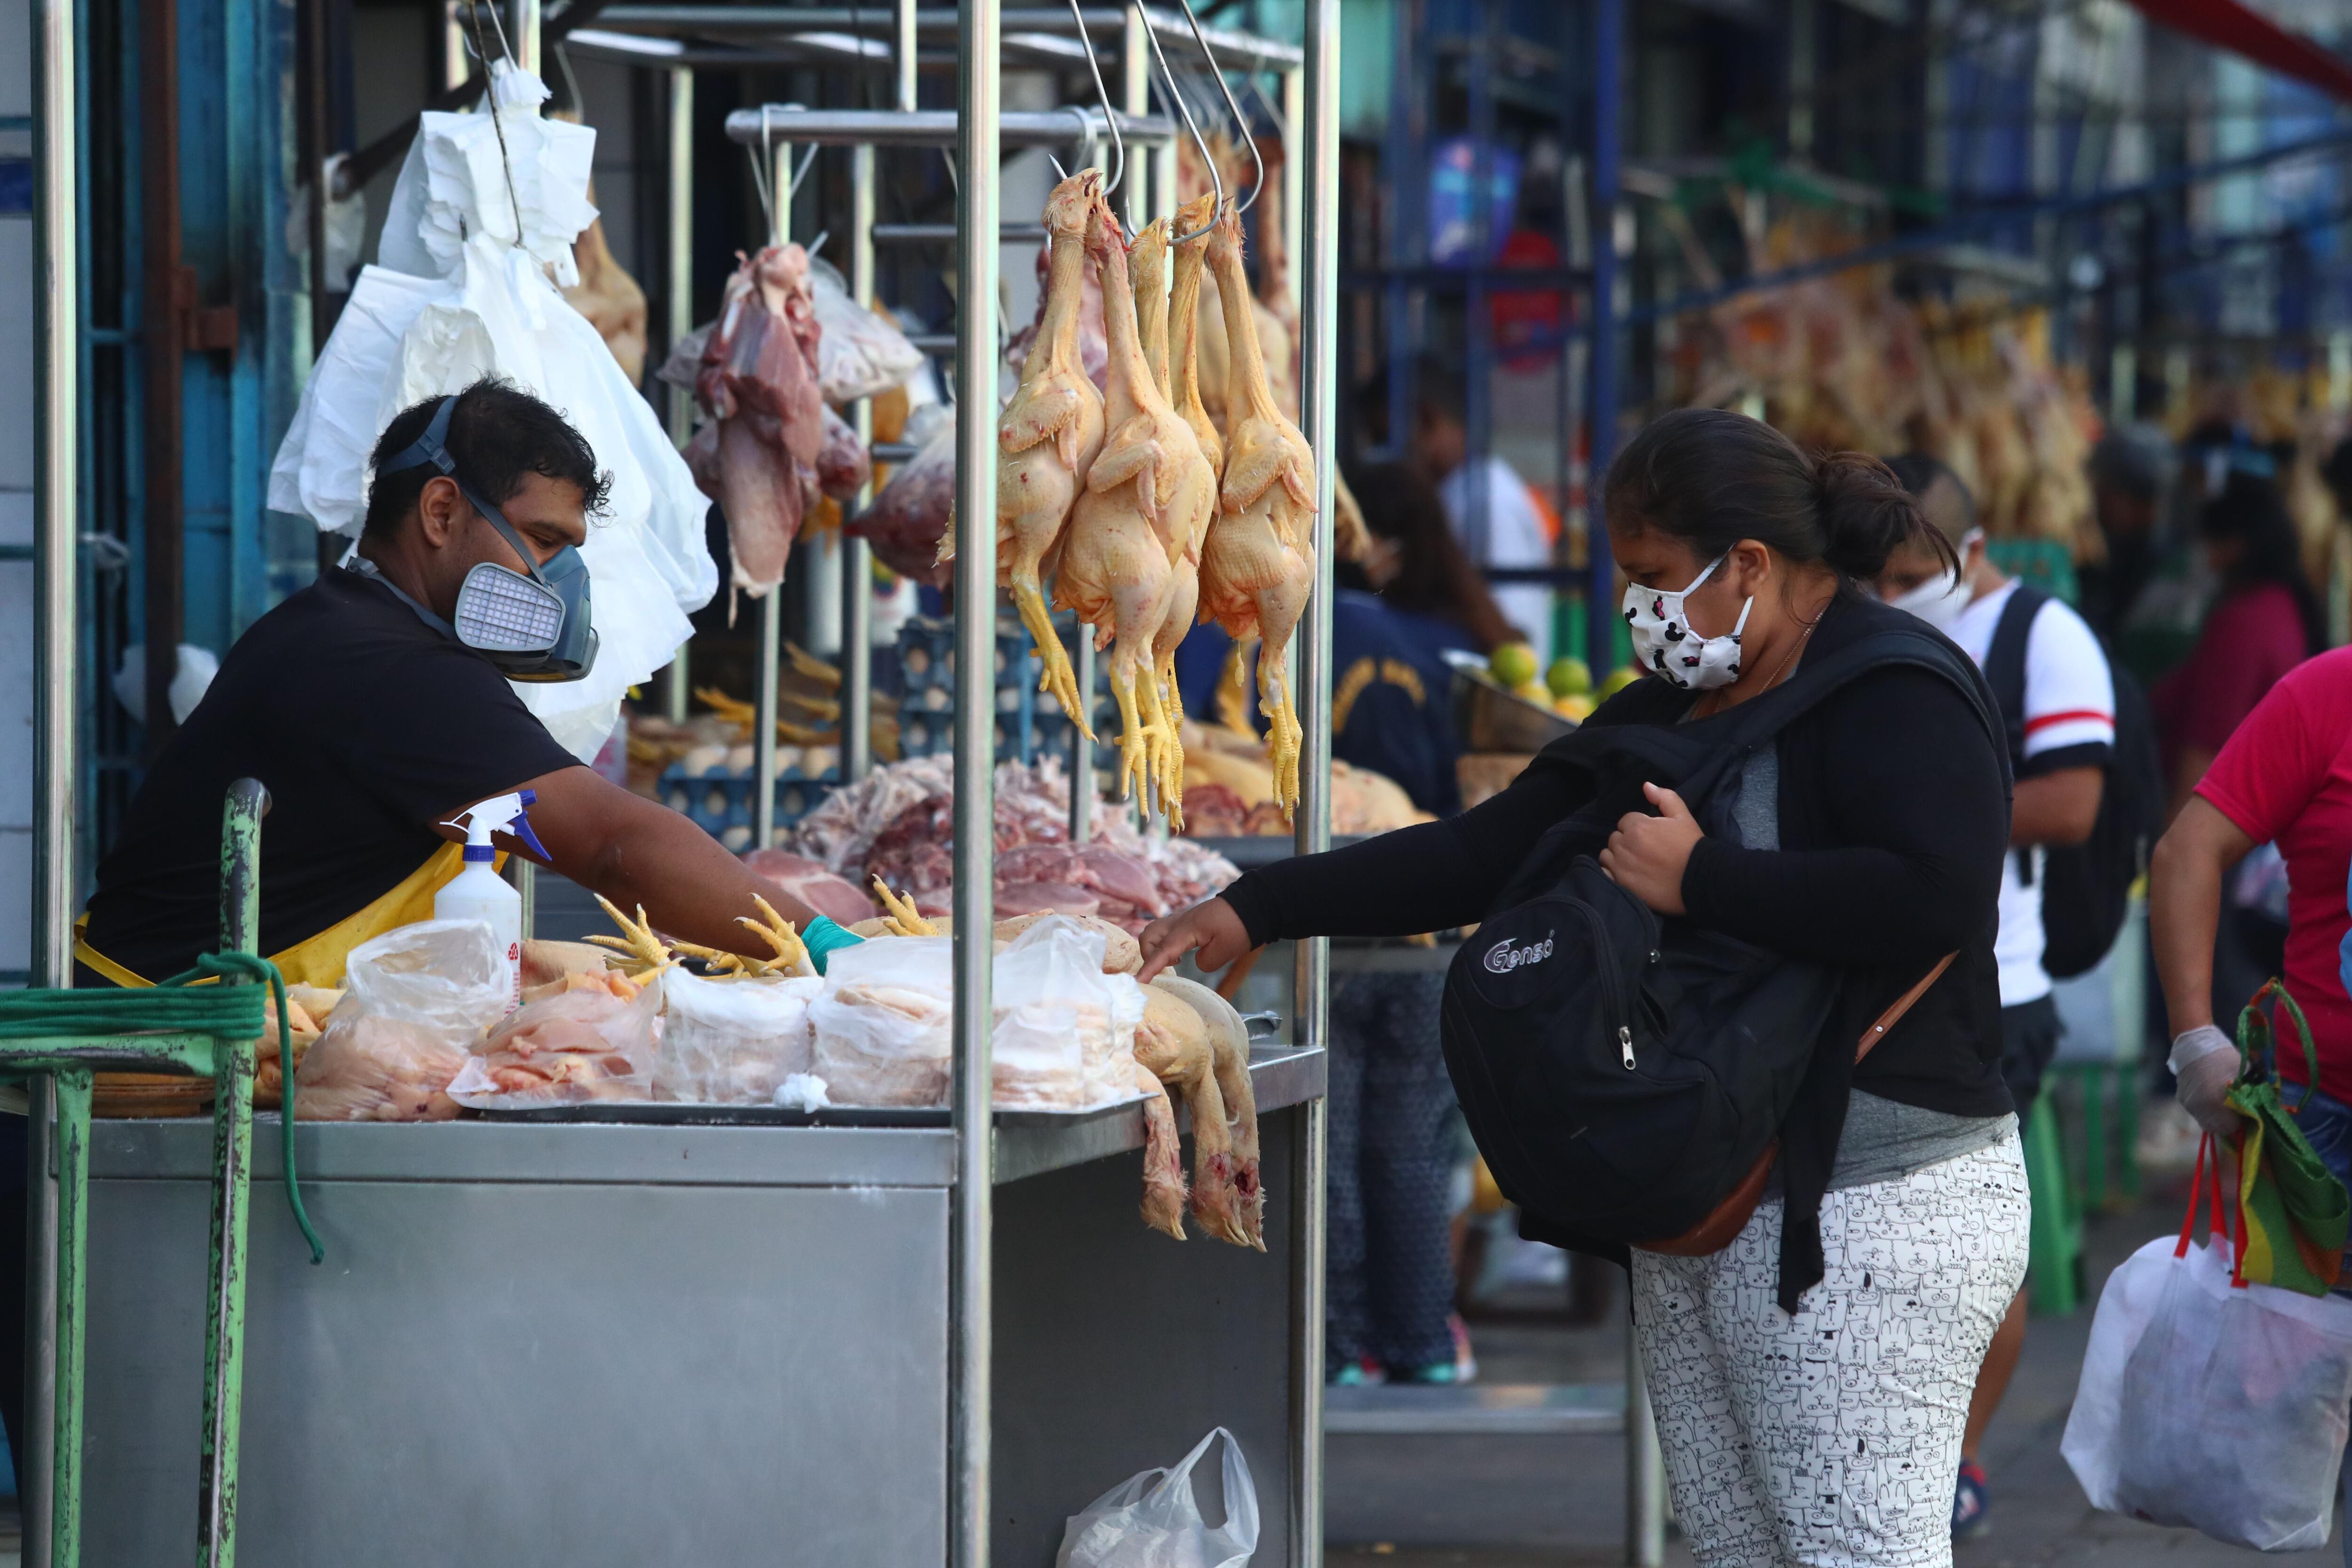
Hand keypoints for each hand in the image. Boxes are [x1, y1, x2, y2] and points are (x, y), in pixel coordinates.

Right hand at [1139, 897, 1253, 981]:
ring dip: (1155, 948)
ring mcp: (1180, 919)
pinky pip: (1164, 930)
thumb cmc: (1239, 928)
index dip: (1148, 968)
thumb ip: (1204, 963)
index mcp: (1185, 930)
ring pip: (1153, 931)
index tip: (1138, 983)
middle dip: (1148, 955)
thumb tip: (1195, 961)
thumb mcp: (1225, 951)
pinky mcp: (1185, 920)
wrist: (1250, 906)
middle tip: (1168, 967)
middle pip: (1147, 936)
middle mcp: (1178, 922)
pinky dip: (1163, 943)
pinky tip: (1180, 954)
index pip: (1161, 952)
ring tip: (1174, 961)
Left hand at [1599, 782, 1701, 916]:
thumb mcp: (1683, 817)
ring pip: (1607, 854)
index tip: (1650, 837)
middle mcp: (1626, 845)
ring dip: (1617, 856)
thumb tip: (1646, 785)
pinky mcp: (1621, 883)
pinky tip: (1626, 873)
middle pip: (1616, 837)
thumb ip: (1665, 797)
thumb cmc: (1692, 847)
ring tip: (1635, 862)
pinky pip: (1605, 872)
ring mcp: (1621, 866)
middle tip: (1644, 850)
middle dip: (1627, 841)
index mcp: (1638, 826)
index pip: (1626, 821)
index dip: (1638, 827)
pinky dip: (1611, 871)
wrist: (1700, 880)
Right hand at [2170, 1024, 2244, 1139]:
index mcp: (2216, 1101)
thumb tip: (2260, 1109)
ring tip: (2224, 1106)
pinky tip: (2211, 1099)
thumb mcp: (2244, 1074)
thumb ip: (2251, 1094)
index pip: (2232, 1126)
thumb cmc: (2223, 1058)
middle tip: (2237, 1111)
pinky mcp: (2183, 1101)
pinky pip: (2198, 1114)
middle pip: (2219, 1128)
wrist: (2193, 1046)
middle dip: (2230, 1122)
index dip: (2241, 1122)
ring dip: (2218, 1119)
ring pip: (2207, 1123)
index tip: (2247, 1113)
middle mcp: (2201, 1108)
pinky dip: (2207, 1111)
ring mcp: (2190, 1105)